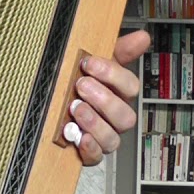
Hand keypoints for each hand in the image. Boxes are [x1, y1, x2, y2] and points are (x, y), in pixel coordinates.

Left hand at [68, 30, 150, 165]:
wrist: (50, 107)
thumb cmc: (78, 83)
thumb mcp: (94, 64)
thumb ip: (117, 51)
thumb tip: (143, 36)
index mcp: (118, 95)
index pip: (130, 87)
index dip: (112, 75)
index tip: (89, 64)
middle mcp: (114, 118)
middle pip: (125, 116)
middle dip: (103, 100)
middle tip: (81, 86)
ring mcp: (103, 137)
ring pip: (112, 138)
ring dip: (95, 123)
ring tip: (76, 109)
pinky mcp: (88, 153)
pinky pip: (96, 157)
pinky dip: (89, 149)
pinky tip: (79, 137)